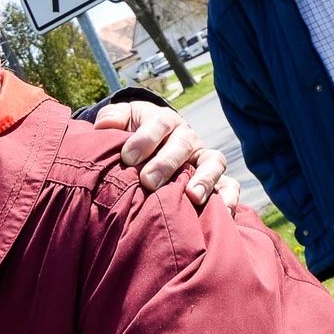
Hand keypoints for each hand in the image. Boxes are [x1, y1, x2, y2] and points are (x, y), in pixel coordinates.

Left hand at [93, 101, 240, 207]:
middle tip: (148, 181)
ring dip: (204, 179)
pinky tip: (222, 214)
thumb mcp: (123, 121)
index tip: (127, 157)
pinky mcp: (217, 179)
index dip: (145, 139)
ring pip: (213, 163)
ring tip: (192, 196)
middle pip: (183, 145)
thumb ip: (112, 119)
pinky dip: (229, 198)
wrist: (154, 146)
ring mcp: (204, 159)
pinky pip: (230, 186)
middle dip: (166, 163)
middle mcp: (188, 138)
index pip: (159, 124)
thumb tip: (104, 126)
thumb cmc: (134, 136)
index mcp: (165, 121)